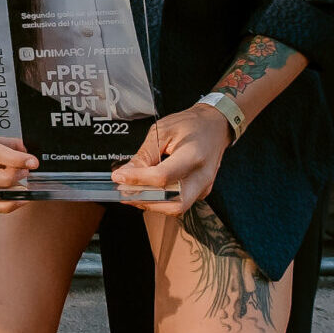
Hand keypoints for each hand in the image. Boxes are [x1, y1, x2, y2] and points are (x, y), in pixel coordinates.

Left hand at [112, 104, 231, 214]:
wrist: (215, 125)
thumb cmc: (191, 125)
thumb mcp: (162, 131)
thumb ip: (144, 155)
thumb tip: (124, 174)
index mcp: (193, 156)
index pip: (162, 177)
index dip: (137, 180)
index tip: (119, 177)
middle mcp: (202, 176)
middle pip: (173, 204)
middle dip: (145, 201)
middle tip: (125, 191)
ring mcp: (204, 187)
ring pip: (175, 208)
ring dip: (151, 203)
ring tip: (133, 190)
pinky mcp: (201, 192)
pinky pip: (179, 203)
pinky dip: (160, 200)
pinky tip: (148, 189)